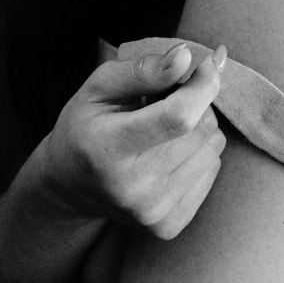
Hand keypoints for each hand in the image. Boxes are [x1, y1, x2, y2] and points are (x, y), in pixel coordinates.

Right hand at [41, 43, 226, 238]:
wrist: (70, 186)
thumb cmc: (85, 126)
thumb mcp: (99, 87)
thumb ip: (142, 70)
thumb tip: (185, 57)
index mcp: (108, 148)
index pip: (178, 117)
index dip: (203, 85)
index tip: (211, 61)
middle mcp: (132, 187)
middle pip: (200, 128)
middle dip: (194, 102)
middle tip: (163, 102)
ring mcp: (153, 211)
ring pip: (213, 147)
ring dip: (198, 128)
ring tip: (161, 130)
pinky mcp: (169, 225)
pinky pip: (213, 169)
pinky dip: (198, 153)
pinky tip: (167, 154)